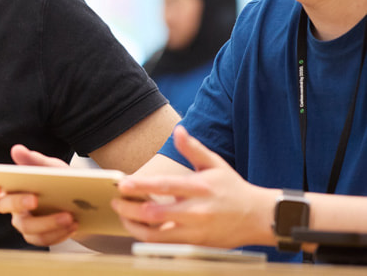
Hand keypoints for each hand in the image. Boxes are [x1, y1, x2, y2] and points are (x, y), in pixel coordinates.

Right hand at [0, 144, 77, 245]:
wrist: (82, 204)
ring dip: (48, 222)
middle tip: (36, 199)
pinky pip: (42, 239)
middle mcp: (10, 205)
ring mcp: (22, 222)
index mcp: (7, 185)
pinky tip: (73, 225)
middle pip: (3, 207)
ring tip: (68, 216)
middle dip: (18, 202)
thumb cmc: (59, 182)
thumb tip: (17, 149)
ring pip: (26, 227)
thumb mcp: (51, 168)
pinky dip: (59, 233)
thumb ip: (35, 160)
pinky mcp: (36, 236)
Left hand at [112, 126, 276, 247]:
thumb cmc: (233, 189)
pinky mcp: (196, 245)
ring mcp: (196, 231)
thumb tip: (178, 130)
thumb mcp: (215, 164)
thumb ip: (193, 148)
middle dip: (130, 210)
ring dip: (135, 227)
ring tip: (123, 217)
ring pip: (158, 235)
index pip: (165, 186)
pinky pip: (166, 246)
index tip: (122, 184)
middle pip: (156, 214)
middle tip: (115, 202)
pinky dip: (149, 239)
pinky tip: (138, 229)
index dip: (142, 185)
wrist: (260, 218)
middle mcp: (197, 211)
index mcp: (200, 188)